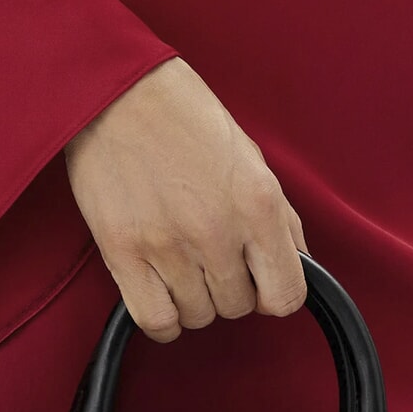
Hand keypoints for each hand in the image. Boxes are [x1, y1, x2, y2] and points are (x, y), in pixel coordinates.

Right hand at [62, 56, 308, 341]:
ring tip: (182, 263)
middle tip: (210, 256)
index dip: (273, 294)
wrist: (114, 90)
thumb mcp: (250, 158)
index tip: (259, 282)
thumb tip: (298, 265)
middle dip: (229, 289)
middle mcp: (217, 232)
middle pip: (237, 307)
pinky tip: (162, 294)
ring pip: (198, 316)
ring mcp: (168, 247)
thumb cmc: (183, 117)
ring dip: (194, 299)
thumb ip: (279, 218)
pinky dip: (164, 319)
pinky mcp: (123, 254)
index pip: (285, 296)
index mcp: (257, 204)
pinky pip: (156, 321)